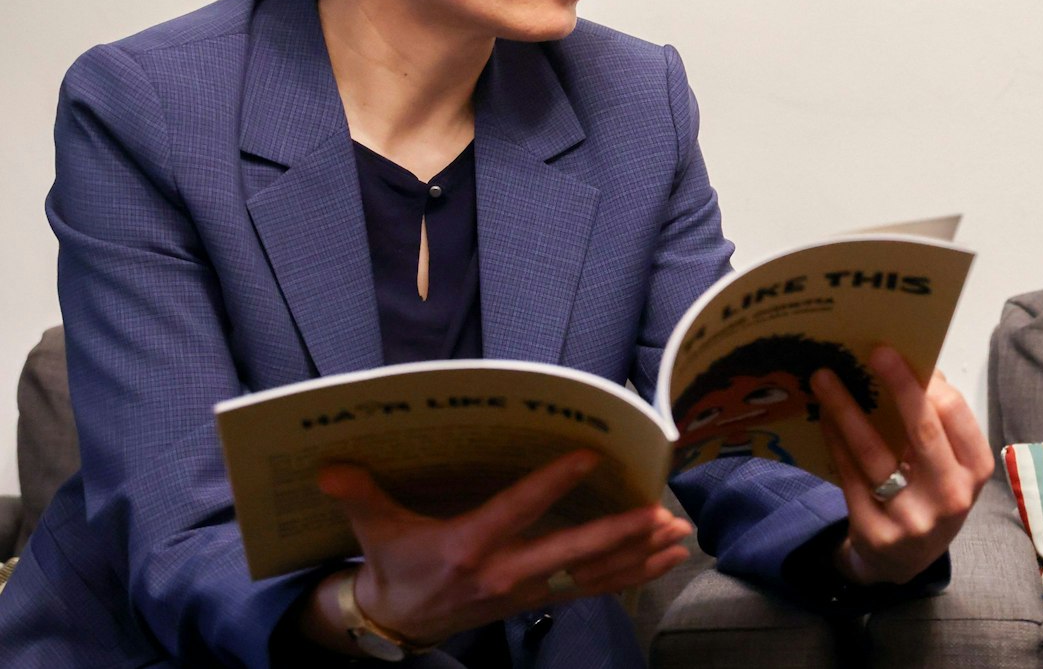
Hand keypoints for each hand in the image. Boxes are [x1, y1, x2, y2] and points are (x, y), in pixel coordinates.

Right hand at [304, 449, 691, 649]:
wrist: (397, 622)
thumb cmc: (395, 565)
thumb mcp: (375, 531)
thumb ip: (358, 496)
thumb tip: (328, 467)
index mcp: (469, 547)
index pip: (518, 509)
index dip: (552, 483)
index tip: (589, 456)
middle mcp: (505, 571)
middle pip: (573, 554)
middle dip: (620, 534)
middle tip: (662, 514)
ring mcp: (527, 591)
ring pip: (594, 575)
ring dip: (640, 555)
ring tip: (679, 535)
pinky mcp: (539, 599)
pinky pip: (595, 589)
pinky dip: (634, 573)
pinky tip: (666, 558)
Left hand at [812, 347, 994, 585]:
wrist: (907, 560)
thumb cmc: (930, 495)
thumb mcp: (948, 466)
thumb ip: (937, 424)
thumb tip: (912, 367)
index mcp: (975, 471)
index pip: (955, 415)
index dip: (927, 382)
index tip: (899, 353)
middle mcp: (951, 498)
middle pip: (922, 431)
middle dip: (897, 385)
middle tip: (873, 352)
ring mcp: (913, 520)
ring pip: (875, 454)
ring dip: (847, 409)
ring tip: (825, 378)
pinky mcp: (876, 532)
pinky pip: (850, 476)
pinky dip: (835, 440)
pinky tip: (823, 416)